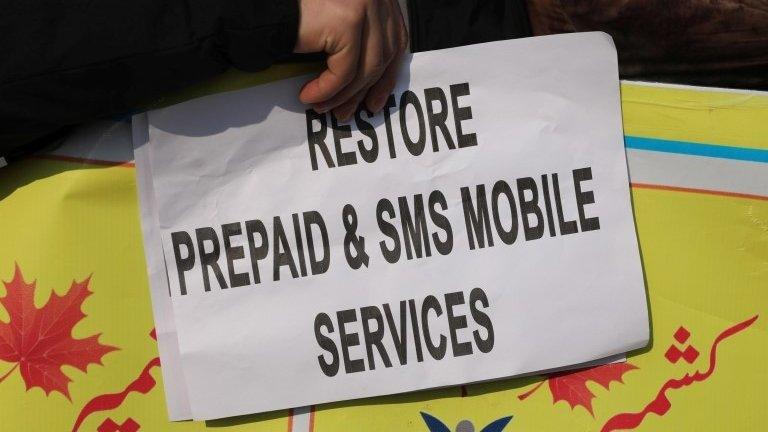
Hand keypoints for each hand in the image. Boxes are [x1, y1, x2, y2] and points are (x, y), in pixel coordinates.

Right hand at [294, 0, 407, 119]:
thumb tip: (374, 87)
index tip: (376, 102)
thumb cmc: (296, 15)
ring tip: (324, 109)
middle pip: (384, 56)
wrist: (263, 6)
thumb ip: (361, 42)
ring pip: (365, 69)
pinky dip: (327, 90)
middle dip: (366, 91)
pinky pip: (344, 72)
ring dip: (344, 95)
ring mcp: (364, 7)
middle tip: (350, 113)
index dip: (387, 75)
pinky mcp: (347, 22)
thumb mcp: (340, 25)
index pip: (396, 41)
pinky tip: (309, 96)